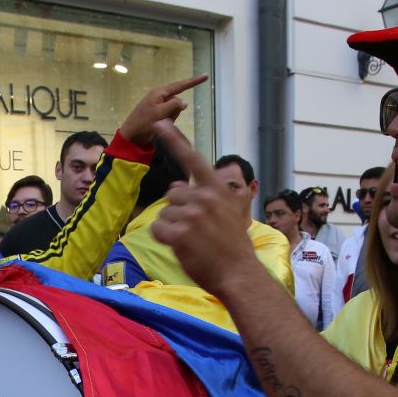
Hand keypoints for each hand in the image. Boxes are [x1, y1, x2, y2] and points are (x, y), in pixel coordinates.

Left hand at [118, 75, 207, 147]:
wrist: (131, 136)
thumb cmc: (143, 123)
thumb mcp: (159, 113)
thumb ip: (174, 105)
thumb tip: (184, 102)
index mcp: (159, 92)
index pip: (180, 85)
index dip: (194, 81)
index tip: (206, 76)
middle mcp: (160, 96)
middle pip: (178, 101)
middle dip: (175, 111)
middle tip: (163, 119)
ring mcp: (159, 105)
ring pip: (175, 110)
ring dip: (171, 118)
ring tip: (159, 123)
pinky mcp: (159, 113)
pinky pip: (170, 116)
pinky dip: (168, 121)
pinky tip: (157, 125)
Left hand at [147, 120, 256, 298]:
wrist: (239, 273)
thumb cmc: (233, 246)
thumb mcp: (229, 213)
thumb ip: (206, 196)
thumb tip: (177, 184)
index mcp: (217, 189)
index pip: (193, 159)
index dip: (175, 140)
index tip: (161, 122)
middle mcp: (204, 197)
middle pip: (172, 193)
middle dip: (177, 209)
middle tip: (196, 229)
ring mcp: (192, 215)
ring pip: (164, 213)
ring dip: (172, 227)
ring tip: (193, 240)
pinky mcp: (180, 234)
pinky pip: (158, 229)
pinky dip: (164, 239)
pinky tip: (181, 246)